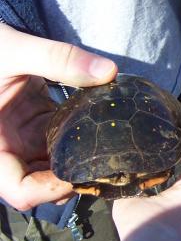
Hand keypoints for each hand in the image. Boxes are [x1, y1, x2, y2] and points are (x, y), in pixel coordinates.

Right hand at [0, 24, 116, 209]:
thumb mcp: (12, 49)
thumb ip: (57, 58)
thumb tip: (108, 72)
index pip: (20, 191)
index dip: (52, 190)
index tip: (83, 171)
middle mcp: (6, 149)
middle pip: (42, 184)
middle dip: (74, 178)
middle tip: (109, 161)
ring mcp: (22, 138)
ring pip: (55, 164)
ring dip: (81, 159)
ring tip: (110, 144)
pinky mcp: (36, 123)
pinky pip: (61, 140)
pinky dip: (81, 137)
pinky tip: (101, 125)